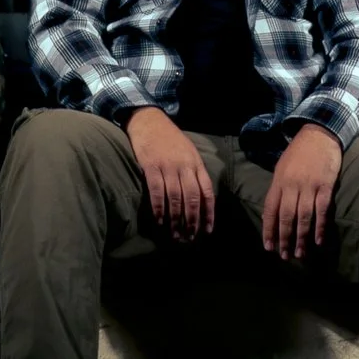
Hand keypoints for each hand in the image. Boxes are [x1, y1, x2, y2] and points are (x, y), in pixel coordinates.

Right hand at [126, 107, 217, 241]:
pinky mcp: (151, 166)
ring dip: (176, 219)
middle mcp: (184, 166)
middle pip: (192, 198)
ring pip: (175, 197)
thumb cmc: (170, 139)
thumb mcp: (189, 152)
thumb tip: (201, 198)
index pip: (207, 192)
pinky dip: (159, 208)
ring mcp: (168, 166)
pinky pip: (156, 191)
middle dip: (192, 220)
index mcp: (196, 163)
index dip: (208, 213)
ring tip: (175, 234)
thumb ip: (194, 172)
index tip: (207, 230)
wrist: (149, 120)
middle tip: (189, 237)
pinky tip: (160, 220)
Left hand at [262, 122, 342, 262]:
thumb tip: (271, 215)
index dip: (268, 230)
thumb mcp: (282, 168)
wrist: (319, 133)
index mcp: (279, 181)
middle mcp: (291, 184)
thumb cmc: (299, 153)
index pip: (270, 209)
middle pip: (286, 216)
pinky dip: (319, 226)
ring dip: (301, 237)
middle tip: (285, 256)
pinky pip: (322, 209)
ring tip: (300, 253)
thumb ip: (278, 190)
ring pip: (303, 216)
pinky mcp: (325, 185)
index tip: (268, 247)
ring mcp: (309, 185)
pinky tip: (318, 240)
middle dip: (284, 238)